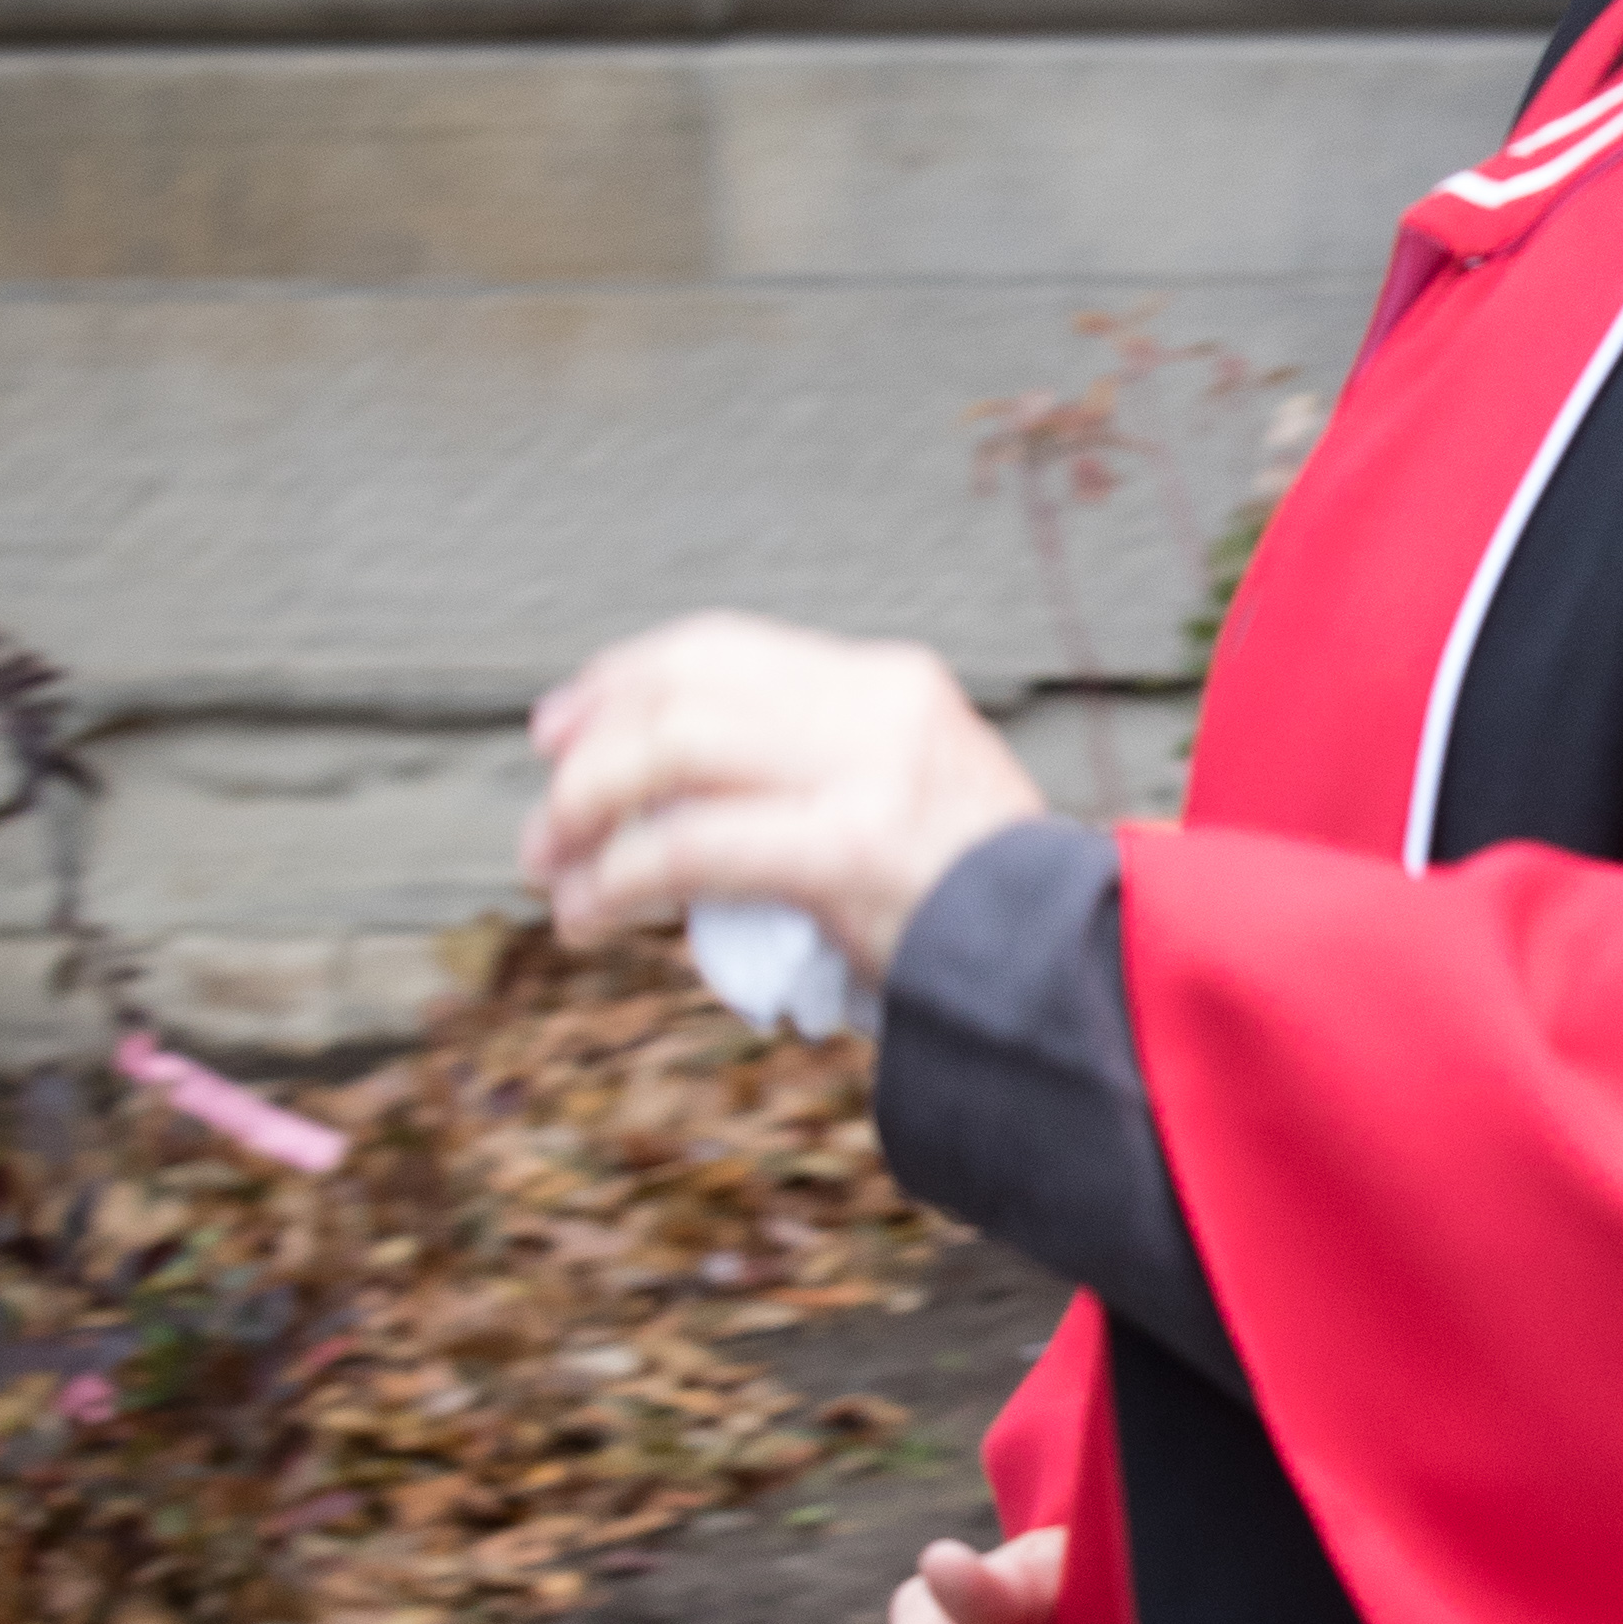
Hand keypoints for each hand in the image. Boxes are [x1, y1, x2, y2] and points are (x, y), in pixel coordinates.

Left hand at [520, 614, 1041, 989]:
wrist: (1077, 976)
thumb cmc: (978, 916)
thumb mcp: (904, 802)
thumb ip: (813, 774)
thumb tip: (667, 789)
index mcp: (892, 682)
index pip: (723, 647)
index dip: (621, 679)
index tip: (560, 726)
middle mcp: (879, 704)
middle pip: (683, 688)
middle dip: (588, 747)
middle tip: (545, 817)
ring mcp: (870, 769)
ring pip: (671, 753)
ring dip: (586, 810)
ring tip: (553, 870)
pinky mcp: (852, 846)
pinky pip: (691, 847)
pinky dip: (618, 879)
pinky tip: (590, 915)